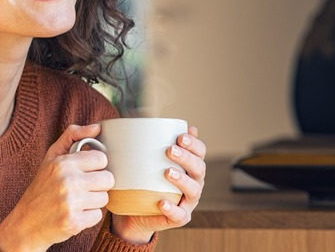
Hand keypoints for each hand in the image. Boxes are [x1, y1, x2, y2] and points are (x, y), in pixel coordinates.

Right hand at [0, 124, 114, 251]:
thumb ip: (72, 136)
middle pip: (107, 179)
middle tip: (82, 188)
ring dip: (93, 201)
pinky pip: (98, 216)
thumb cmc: (42, 187)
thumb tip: (97, 127)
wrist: (26, 223)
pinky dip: (88, 217)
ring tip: (76, 201)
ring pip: (104, 198)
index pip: (101, 159)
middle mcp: (67, 181)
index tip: (85, 171)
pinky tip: (74, 214)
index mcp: (62, 163)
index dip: (95, 166)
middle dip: (97, 184)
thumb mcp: (51, 157)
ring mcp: (71, 203)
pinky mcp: (74, 222)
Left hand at [111, 126, 206, 243]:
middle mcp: (193, 182)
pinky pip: (179, 215)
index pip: (200, 152)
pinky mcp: (179, 217)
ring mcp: (188, 201)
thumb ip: (148, 142)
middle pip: (199, 169)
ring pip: (193, 190)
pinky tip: (162, 202)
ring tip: (168, 172)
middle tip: (170, 150)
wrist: (134, 212)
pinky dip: (173, 209)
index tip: (180, 136)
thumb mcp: (144, 160)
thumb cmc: (142, 180)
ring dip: (182, 180)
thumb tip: (142, 118)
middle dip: (187, 158)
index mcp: (189, 166)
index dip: (194, 144)